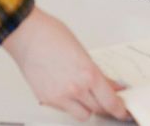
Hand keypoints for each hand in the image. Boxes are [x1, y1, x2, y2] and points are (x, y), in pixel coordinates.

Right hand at [2, 7, 129, 120]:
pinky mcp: (47, 99)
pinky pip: (65, 110)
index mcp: (88, 73)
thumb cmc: (50, 34)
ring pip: (83, 114)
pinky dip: (69, 104)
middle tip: (105, 98)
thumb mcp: (82, 51)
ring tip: (84, 95)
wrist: (26, 34)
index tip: (123, 111)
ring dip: (87, 107)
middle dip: (104, 104)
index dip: (120, 109)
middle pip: (99, 109)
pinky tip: (67, 91)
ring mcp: (60, 96)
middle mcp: (76, 88)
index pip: (111, 101)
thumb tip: (109, 84)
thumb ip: (97, 72)